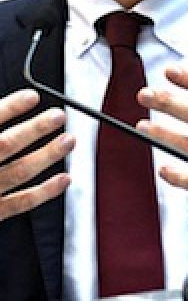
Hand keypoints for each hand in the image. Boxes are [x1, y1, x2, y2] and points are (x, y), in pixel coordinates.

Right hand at [0, 90, 73, 219]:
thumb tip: (3, 108)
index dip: (9, 108)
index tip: (31, 96)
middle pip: (4, 146)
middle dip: (34, 130)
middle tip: (57, 116)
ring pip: (17, 173)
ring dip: (46, 156)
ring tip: (68, 140)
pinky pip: (18, 203)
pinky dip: (44, 192)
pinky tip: (64, 179)